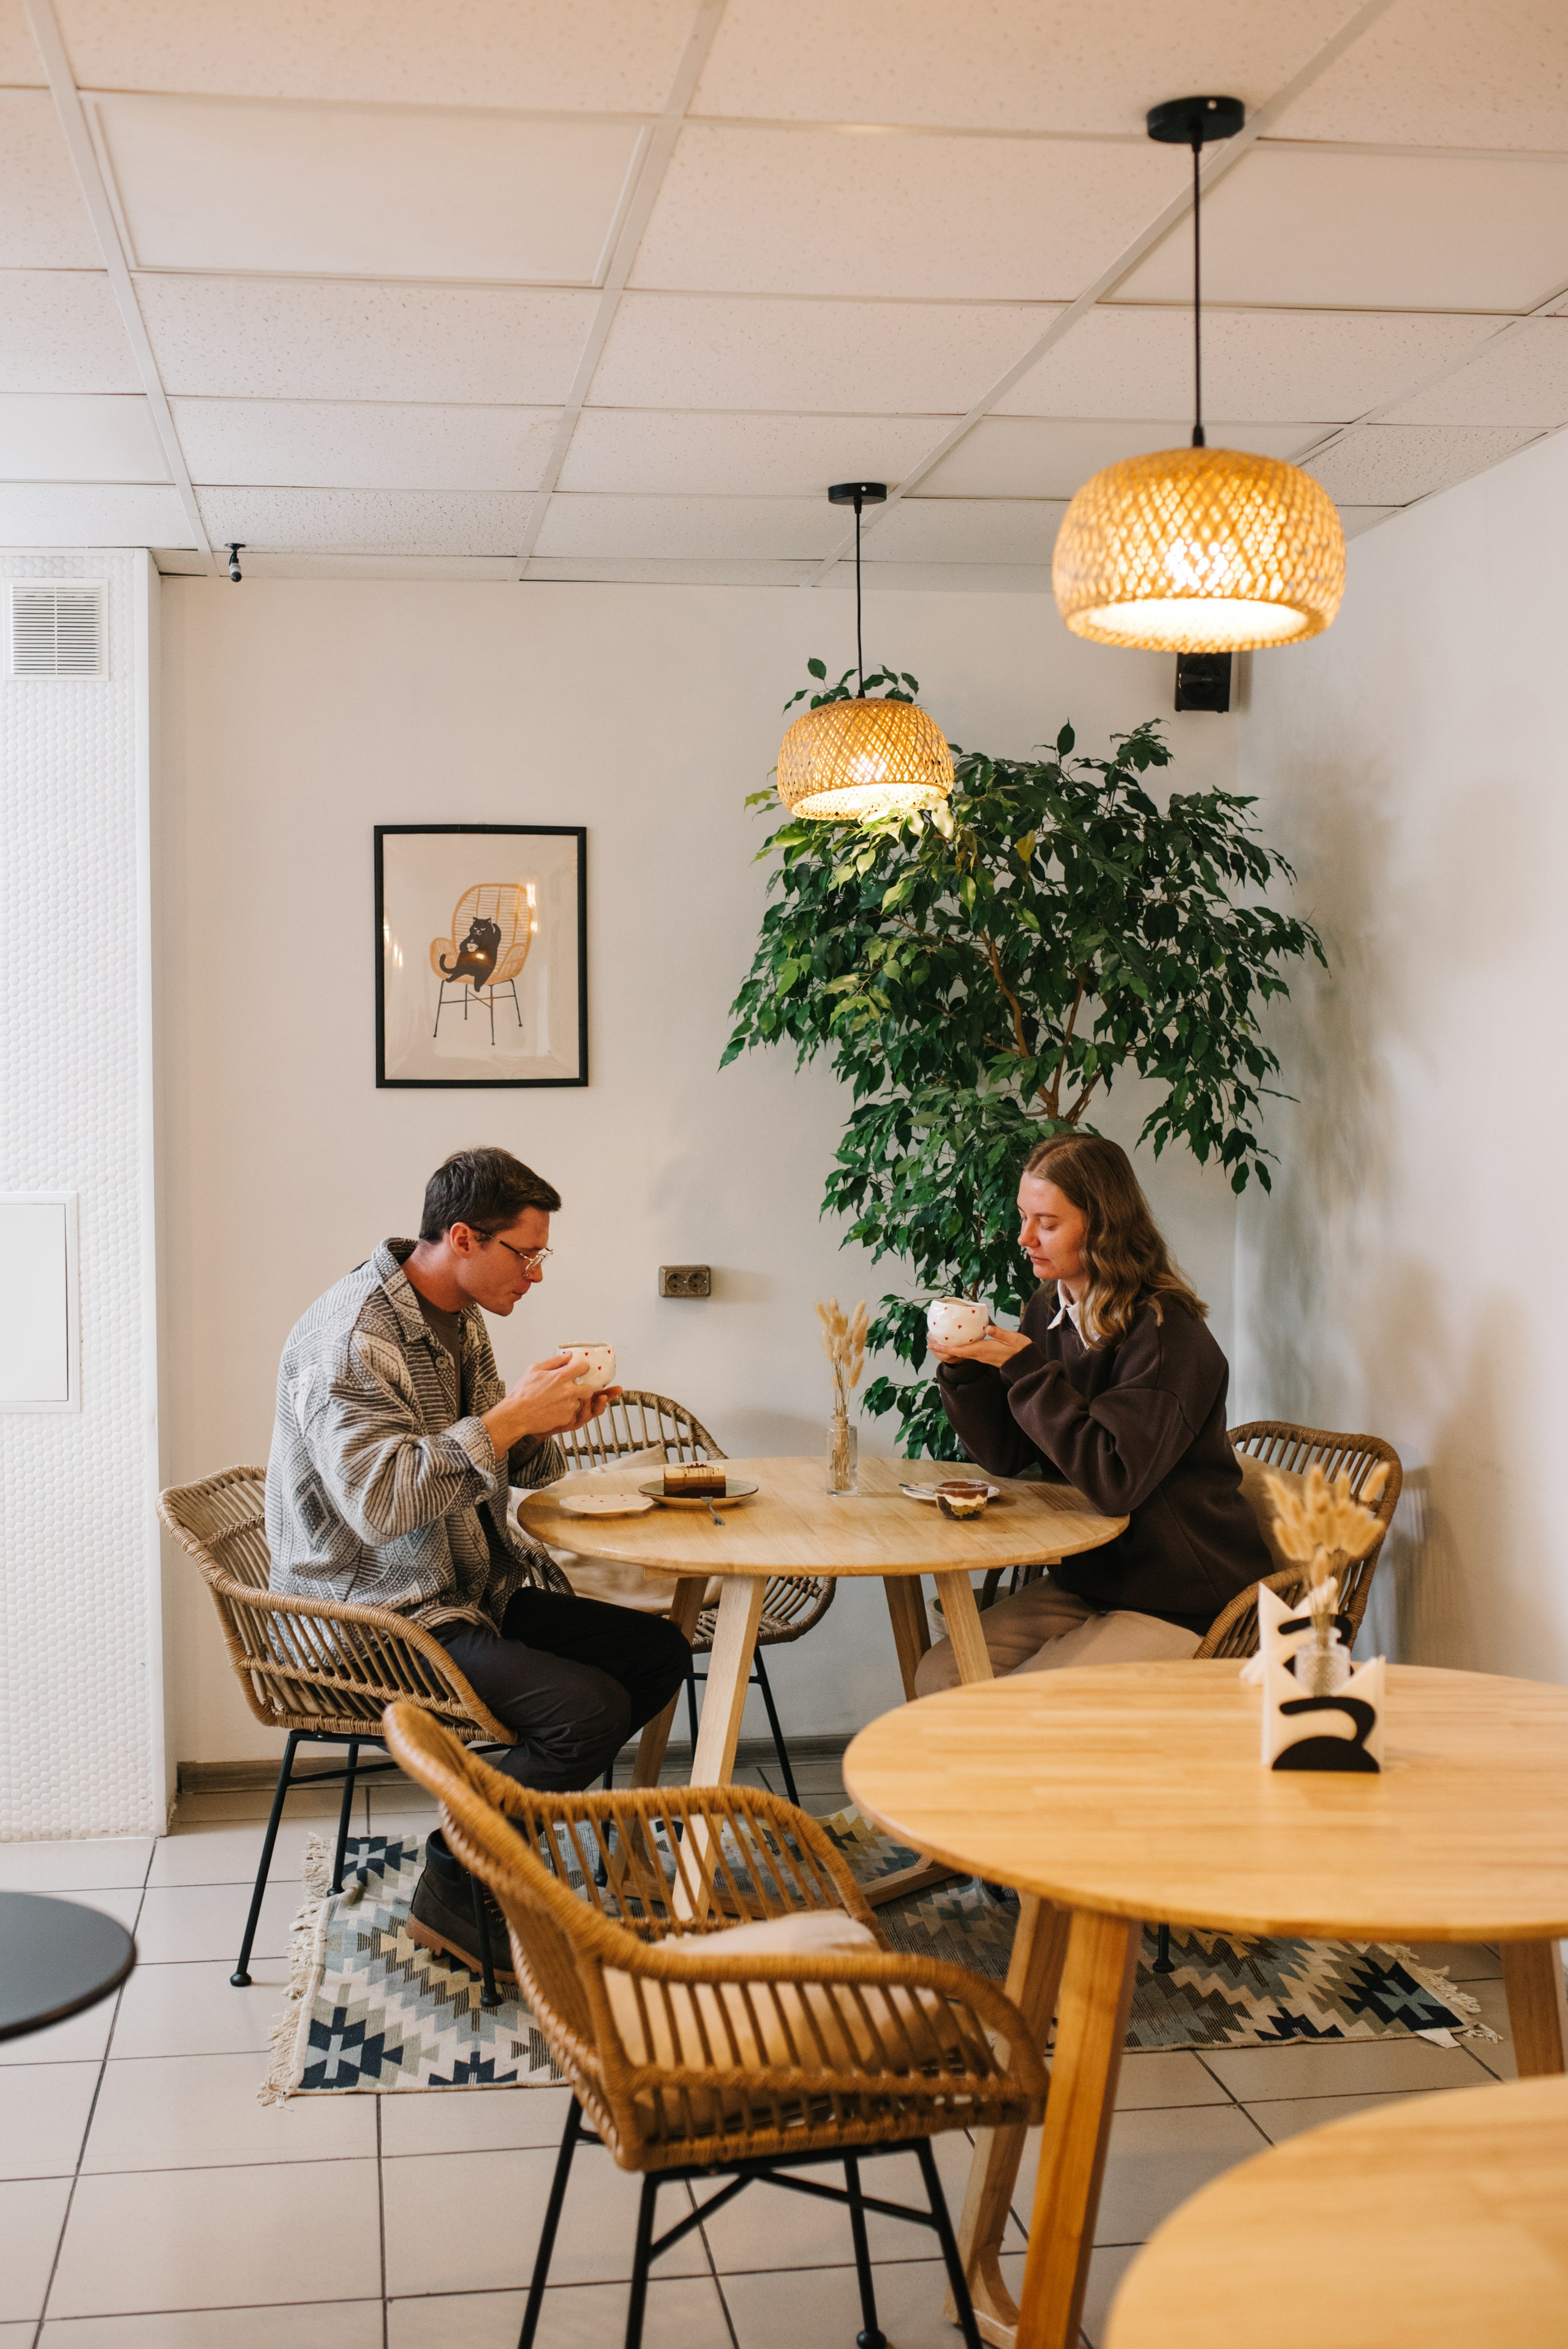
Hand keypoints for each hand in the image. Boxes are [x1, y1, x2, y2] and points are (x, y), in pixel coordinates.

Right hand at [482, 1357, 622, 1450]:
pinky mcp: (567, 1418)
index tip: (578, 1371)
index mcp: (561, 1376)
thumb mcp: (534, 1369)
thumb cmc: (523, 1393)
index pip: (584, 1367)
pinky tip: (554, 1410)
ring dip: (573, 1401)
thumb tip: (567, 1356)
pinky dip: (566, 1412)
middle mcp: (568, 1391)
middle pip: (588, 1388)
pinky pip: (572, 1414)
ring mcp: (569, 1405)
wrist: (517, 1414)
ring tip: (558, 1401)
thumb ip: (554, 1361)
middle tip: (572, 1389)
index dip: (581, 1369)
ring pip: (580, 1402)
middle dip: (582, 1388)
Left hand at [927, 1324, 1033, 1368]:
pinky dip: (957, 1349)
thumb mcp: (1012, 1338)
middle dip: (942, 1348)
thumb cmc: (1020, 1350)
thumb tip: (988, 1327)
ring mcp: (981, 1356)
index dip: (945, 1349)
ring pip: (961, 1353)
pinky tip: (955, 1343)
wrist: (1026, 1363)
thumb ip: (1000, 1333)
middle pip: (956, 1353)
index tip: (932, 1345)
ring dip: (948, 1349)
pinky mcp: (984, 1356)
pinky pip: (967, 1353)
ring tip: (938, 1342)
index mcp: (984, 1350)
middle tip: (929, 1342)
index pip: (960, 1350)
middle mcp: (980, 1355)